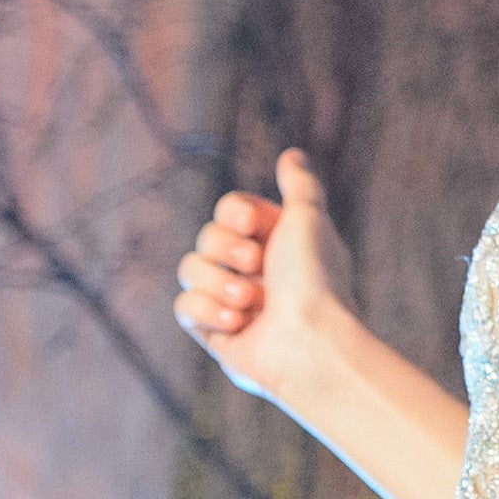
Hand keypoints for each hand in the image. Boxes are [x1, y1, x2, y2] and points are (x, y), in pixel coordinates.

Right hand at [174, 149, 356, 404]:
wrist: (309, 343)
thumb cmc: (315, 280)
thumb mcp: (309, 219)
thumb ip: (300, 185)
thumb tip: (292, 155)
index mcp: (277, 241)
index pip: (229, 209)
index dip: (234, 214)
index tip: (253, 225)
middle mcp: (255, 269)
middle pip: (206, 237)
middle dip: (226, 250)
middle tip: (256, 266)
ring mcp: (232, 300)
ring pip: (189, 270)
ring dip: (218, 283)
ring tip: (252, 303)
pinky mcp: (214, 332)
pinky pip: (183, 307)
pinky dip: (207, 312)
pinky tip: (238, 324)